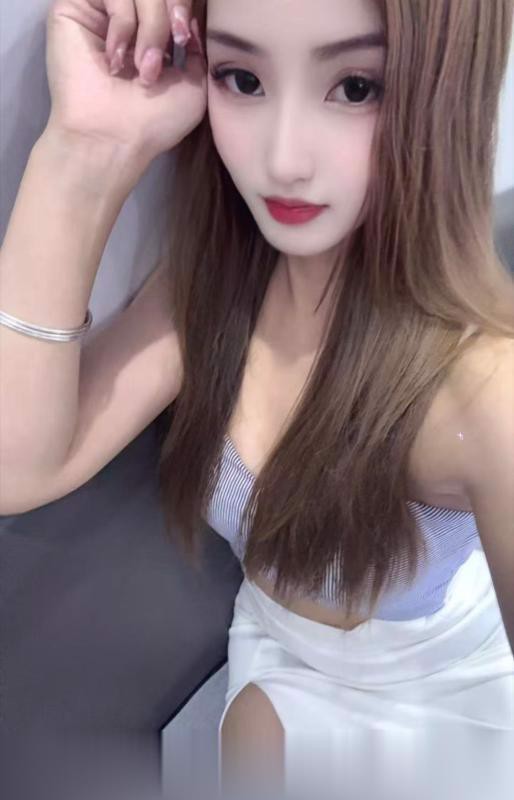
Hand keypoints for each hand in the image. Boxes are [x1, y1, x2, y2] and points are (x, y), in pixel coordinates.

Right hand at [44, 0, 206, 161]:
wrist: (114, 140)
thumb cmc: (154, 121)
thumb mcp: (194, 81)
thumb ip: (196, 42)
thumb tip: (191, 15)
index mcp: (152, 29)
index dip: (183, 8)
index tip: (186, 39)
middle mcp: (127, 16)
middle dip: (167, 17)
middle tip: (166, 55)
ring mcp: (100, 9)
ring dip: (150, 28)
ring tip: (142, 69)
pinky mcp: (73, 5)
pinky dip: (123, 26)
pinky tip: (115, 61)